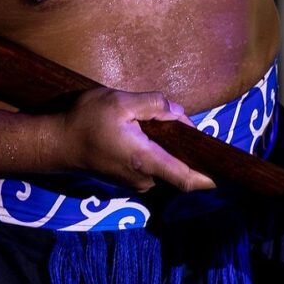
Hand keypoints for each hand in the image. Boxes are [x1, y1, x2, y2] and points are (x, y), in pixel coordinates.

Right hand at [58, 86, 215, 192]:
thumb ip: (154, 104)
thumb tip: (176, 113)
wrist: (54, 143)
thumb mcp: (121, 102)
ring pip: (163, 161)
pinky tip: (135, 128)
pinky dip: (152, 147)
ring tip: (142, 118)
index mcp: (145, 161)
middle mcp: (143, 178)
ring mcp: (134, 181)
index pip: (188, 178)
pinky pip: (150, 163)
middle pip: (177, 162)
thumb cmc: (85, 121)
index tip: (230, 169)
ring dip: (164, 142)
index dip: (211, 176)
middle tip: (165, 113)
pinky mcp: (126, 177)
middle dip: (181, 140)